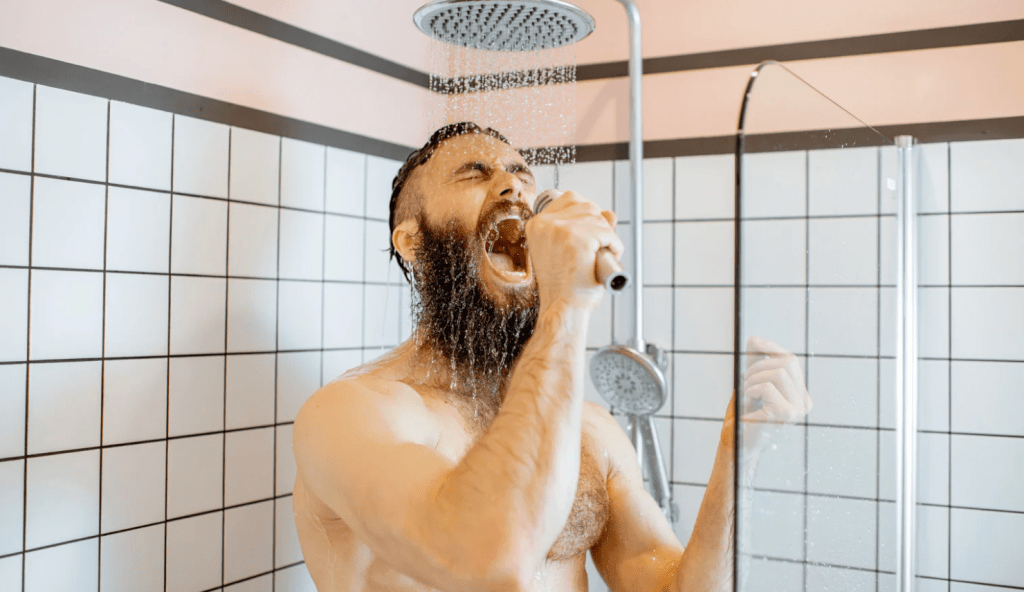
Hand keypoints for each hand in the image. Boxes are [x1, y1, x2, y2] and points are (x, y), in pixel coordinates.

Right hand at [525, 190, 621, 310]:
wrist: (562, 309)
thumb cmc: (565, 287)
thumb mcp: (570, 251)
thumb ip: (588, 228)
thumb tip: (609, 213)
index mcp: (537, 224)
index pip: (571, 198)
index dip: (587, 216)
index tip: (588, 236)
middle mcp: (545, 223)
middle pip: (588, 206)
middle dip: (599, 227)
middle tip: (595, 250)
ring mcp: (560, 230)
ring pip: (600, 220)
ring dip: (607, 239)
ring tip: (597, 259)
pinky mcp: (577, 240)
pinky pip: (608, 234)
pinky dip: (614, 247)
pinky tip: (603, 261)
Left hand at [724, 336, 811, 455]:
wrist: (735, 442)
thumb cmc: (743, 414)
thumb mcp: (750, 381)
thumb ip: (755, 362)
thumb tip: (755, 339)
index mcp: (800, 394)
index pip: (790, 358)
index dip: (770, 347)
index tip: (751, 344)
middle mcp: (804, 402)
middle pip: (788, 361)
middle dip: (758, 366)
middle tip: (745, 381)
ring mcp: (797, 409)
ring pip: (778, 372)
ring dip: (753, 380)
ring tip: (747, 395)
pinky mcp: (785, 414)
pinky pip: (766, 387)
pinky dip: (750, 391)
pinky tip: (748, 405)